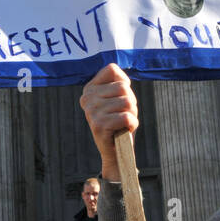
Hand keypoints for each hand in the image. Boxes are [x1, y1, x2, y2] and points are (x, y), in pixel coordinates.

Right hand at [79, 63, 138, 180]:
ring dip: (132, 114)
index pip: (112, 69)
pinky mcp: (98, 125)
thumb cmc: (121, 121)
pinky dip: (132, 124)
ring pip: (127, 102)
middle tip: (123, 115)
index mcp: (89, 88)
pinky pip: (127, 117)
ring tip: (122, 123)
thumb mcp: (119, 98)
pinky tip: (123, 131)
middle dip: (131, 102)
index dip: (124, 83)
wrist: (116, 151)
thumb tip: (123, 81)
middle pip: (123, 87)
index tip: (119, 98)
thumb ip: (119, 83)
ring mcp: (91, 111)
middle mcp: (87, 98)